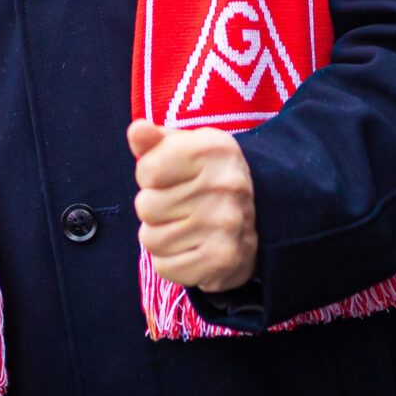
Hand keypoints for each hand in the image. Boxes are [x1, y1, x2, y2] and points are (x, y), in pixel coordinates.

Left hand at [129, 120, 258, 292]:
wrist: (259, 219)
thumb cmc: (205, 179)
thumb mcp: (184, 149)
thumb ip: (154, 141)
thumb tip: (136, 129)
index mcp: (214, 148)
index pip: (147, 170)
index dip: (150, 177)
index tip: (170, 178)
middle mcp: (226, 184)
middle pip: (146, 207)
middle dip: (155, 208)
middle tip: (181, 206)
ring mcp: (227, 224)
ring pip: (151, 239)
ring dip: (160, 236)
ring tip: (186, 227)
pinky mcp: (223, 259)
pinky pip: (164, 267)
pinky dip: (171, 261)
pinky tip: (192, 248)